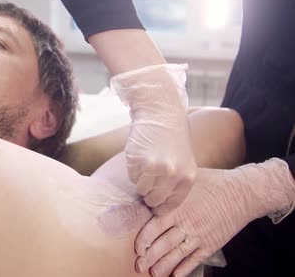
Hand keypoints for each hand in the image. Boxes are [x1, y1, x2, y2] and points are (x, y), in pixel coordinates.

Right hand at [111, 64, 195, 214]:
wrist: (161, 113)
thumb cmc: (173, 138)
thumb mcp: (184, 162)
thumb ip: (176, 183)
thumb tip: (159, 206)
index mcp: (187, 177)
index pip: (171, 204)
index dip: (160, 206)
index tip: (154, 204)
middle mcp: (172, 175)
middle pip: (154, 199)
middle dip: (149, 195)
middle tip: (148, 183)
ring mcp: (154, 168)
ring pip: (141, 189)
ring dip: (141, 182)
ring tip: (145, 168)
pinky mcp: (137, 161)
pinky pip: (132, 177)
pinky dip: (133, 170)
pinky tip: (140, 157)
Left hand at [134, 159, 294, 276]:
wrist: (241, 193)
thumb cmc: (211, 182)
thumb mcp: (185, 180)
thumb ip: (167, 188)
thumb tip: (148, 188)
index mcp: (176, 208)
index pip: (154, 228)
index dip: (144, 240)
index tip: (137, 248)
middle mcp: (186, 224)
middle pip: (163, 245)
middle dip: (149, 257)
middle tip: (139, 265)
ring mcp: (199, 235)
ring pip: (177, 254)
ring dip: (164, 266)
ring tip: (154, 273)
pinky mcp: (211, 243)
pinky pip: (196, 258)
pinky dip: (185, 268)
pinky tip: (176, 275)